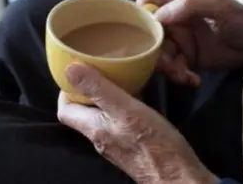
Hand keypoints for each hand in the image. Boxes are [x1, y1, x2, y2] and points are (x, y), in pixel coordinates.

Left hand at [57, 63, 217, 183]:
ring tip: (118, 76)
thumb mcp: (125, 109)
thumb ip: (98, 90)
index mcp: (93, 128)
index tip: (78, 70)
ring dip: (106, 96)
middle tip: (100, 68)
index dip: (66, 90)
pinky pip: (119, 121)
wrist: (177, 176)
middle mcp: (100, 138)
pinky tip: (137, 95)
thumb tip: (69, 69)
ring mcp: (116, 143)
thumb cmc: (153, 143)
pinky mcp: (132, 145)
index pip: (65, 110)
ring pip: (102, 115)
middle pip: (83, 111)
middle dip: (87, 89)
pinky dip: (123, 105)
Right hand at [138, 0, 242, 84]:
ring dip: (168, 68)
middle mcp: (175, 19)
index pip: (147, 1)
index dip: (140, 16)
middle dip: (155, 51)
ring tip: (184, 75)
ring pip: (159, 55)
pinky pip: (173, 69)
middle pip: (149, 34)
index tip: (144, 33)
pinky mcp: (188, 58)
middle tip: (169, 64)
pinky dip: (180, 76)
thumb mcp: (218, 6)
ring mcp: (181, 40)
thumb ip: (188, 6)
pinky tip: (194, 80)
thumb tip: (157, 17)